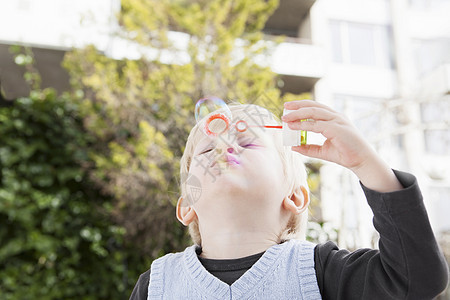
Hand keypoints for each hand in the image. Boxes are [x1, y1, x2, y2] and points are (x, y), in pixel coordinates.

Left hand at [282, 100, 402, 191]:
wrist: (361, 161)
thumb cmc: (344, 154)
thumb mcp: (322, 151)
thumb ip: (308, 148)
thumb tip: (293, 147)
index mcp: (333, 118)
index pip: (315, 107)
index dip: (301, 106)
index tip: (289, 109)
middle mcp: (335, 116)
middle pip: (313, 106)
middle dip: (298, 106)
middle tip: (284, 108)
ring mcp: (337, 121)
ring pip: (314, 112)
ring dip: (298, 114)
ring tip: (286, 117)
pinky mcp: (337, 128)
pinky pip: (316, 125)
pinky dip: (303, 125)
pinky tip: (293, 127)